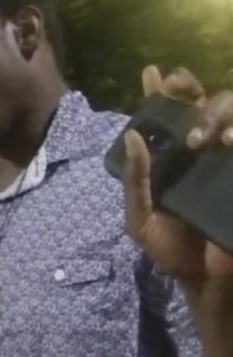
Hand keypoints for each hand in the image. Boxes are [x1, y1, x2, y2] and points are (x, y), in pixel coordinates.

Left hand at [123, 65, 232, 284]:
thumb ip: (135, 180)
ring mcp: (230, 162)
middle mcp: (204, 153)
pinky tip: (229, 142)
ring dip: (217, 113)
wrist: (206, 282)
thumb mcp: (141, 218)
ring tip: (203, 139)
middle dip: (190, 93)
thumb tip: (133, 136)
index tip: (152, 74)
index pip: (170, 115)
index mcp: (174, 158)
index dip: (163, 90)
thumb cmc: (171, 250)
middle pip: (205, 103)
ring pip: (232, 115)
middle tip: (180, 97)